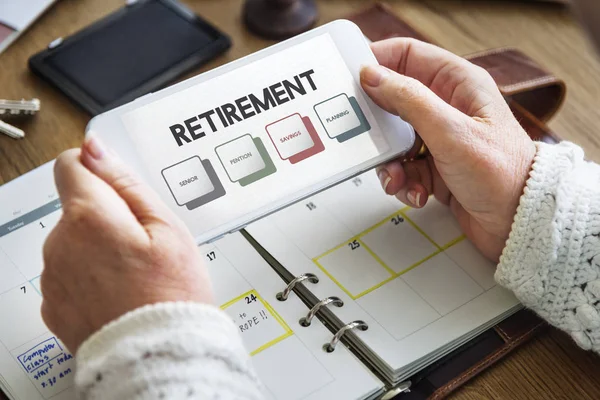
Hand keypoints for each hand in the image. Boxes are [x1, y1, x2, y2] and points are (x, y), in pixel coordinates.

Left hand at [41, 137, 212, 351]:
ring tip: (135, 272)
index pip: (72, 165)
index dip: (99, 170)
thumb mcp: (167, 228)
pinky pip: (69, 273)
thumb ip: (127, 184)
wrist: (157, 354)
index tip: (119, 187)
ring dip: (98, 247)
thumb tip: (96, 149)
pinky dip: (90, 276)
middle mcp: (60, 244)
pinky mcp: (53, 304)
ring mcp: (54, 277)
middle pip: (77, 208)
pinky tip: (120, 290)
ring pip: (73, 242)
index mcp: (89, 217)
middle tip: (144, 243)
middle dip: (107, 216)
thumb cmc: (171, 293)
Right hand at [360, 38, 535, 260]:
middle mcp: (446, 106)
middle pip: (393, 100)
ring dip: (389, 162)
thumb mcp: (451, 131)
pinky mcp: (434, 166)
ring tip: (398, 177)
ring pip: (393, 139)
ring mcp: (439, 137)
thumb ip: (409, 100)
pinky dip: (403, 182)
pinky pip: (403, 167)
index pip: (407, 56)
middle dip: (377, 124)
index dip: (377, 62)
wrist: (519, 223)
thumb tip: (373, 75)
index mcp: (457, 83)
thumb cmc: (503, 173)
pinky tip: (417, 192)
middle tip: (366, 137)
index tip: (351, 79)